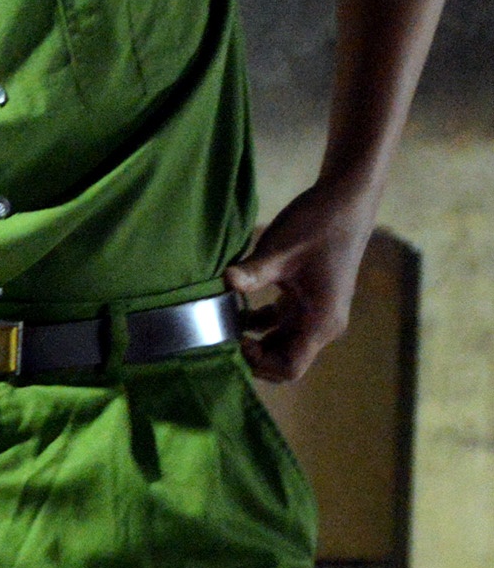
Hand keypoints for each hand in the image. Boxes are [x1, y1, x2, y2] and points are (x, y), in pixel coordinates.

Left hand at [224, 185, 371, 383]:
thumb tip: (224, 281)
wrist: (346, 199)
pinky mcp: (308, 299)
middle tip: (222, 334)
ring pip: (281, 343)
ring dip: (255, 338)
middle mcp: (322, 324)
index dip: (259, 364)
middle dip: (253, 355)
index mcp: (321, 322)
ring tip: (225, 321)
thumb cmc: (319, 224)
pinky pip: (281, 324)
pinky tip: (235, 306)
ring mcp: (316, 313)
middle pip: (284, 360)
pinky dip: (259, 322)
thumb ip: (253, 272)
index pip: (290, 368)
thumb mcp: (280, 250)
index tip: (234, 341)